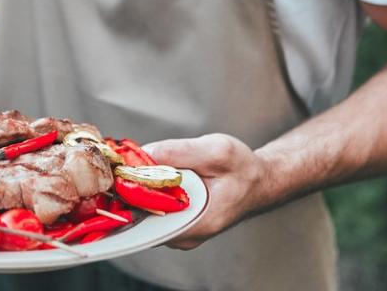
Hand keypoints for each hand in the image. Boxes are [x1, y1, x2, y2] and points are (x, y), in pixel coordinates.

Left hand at [144, 134, 271, 249]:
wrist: (258, 181)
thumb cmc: (243, 168)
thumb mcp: (217, 150)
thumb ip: (180, 152)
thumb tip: (145, 153)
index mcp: (199, 223)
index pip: (149, 217)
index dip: (133, 191)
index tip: (129, 169)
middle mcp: (186, 236)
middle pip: (143, 215)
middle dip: (135, 187)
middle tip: (136, 162)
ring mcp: (180, 233)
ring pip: (146, 212)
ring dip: (141, 188)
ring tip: (150, 166)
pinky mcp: (177, 225)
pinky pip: (153, 210)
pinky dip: (149, 191)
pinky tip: (156, 175)